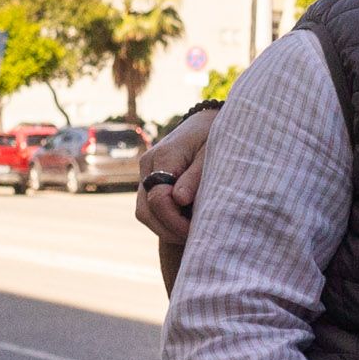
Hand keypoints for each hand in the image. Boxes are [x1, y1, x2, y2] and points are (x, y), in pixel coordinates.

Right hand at [136, 104, 216, 280]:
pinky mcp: (150, 180)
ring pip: (144, 213)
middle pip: (145, 211)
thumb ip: (196, 176)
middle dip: (169, 230)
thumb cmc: (215, 136)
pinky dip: (164, 221)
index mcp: (163, 157)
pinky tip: (186, 224)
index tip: (198, 231)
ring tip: (192, 234)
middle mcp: (148, 165)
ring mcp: (146, 173)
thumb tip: (179, 200)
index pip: (158, 199)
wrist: (207, 120)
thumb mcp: (212, 153)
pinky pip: (149, 208)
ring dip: (165, 228)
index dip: (176, 221)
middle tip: (195, 239)